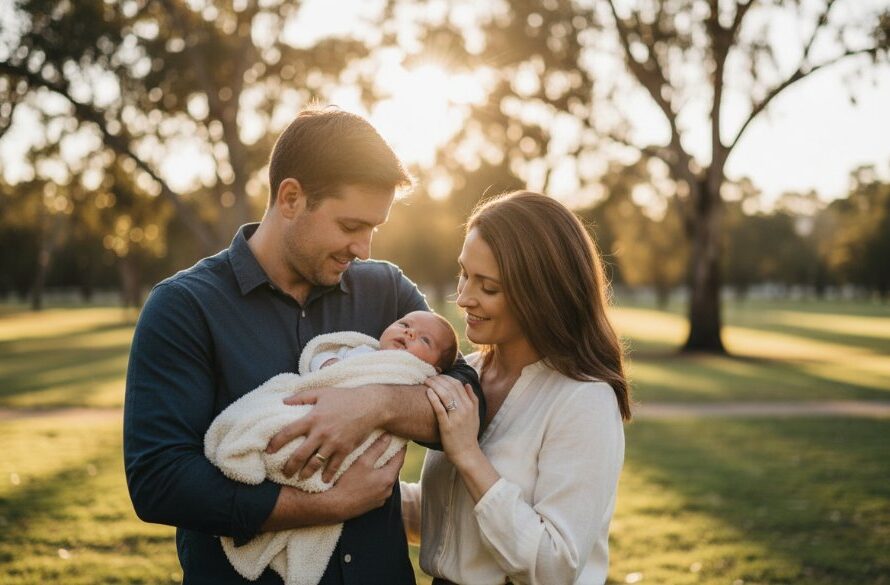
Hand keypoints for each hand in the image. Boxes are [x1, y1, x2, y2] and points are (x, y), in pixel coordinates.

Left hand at [266, 384, 383, 482]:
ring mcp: (333, 443)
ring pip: (314, 464)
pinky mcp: (345, 449)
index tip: (268, 451)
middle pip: (299, 455)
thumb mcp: (322, 392)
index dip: (275, 443)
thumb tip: (283, 400)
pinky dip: (327, 475)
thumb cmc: (345, 397)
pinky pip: (333, 466)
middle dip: (289, 467)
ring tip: (300, 478)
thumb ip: (301, 396)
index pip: (288, 433)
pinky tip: (323, 481)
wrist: (371, 405)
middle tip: (284, 473)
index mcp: (312, 418)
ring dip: (305, 473)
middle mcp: (321, 433)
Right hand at [327, 433, 405, 519]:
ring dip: (384, 469)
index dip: (401, 447)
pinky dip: (377, 479)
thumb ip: (377, 448)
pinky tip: (368, 475)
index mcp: (388, 478)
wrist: (336, 506)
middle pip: (394, 469)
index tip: (400, 438)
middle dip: (391, 458)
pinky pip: (379, 488)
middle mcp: (388, 490)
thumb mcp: (363, 462)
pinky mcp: (373, 504)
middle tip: (389, 446)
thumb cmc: (348, 482)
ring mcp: (381, 498)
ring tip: (378, 459)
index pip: (400, 458)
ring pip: (386, 479)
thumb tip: (388, 437)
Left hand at [425, 375, 480, 467]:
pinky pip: (440, 409)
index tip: (438, 376)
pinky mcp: (447, 426)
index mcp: (470, 405)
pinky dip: (434, 398)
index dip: (447, 377)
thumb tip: (467, 384)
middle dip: (439, 379)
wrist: (466, 453)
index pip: (458, 385)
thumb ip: (473, 399)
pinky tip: (428, 392)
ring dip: (435, 385)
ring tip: (426, 381)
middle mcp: (464, 409)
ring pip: (445, 395)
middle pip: (451, 387)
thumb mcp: (475, 416)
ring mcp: (456, 418)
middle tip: (429, 377)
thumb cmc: (468, 434)